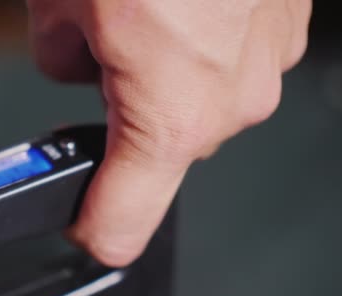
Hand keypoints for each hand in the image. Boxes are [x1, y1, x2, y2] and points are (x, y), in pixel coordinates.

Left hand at [27, 0, 311, 265]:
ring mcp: (267, 64)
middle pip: (159, 150)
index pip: (123, 222)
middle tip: (103, 52)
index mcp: (171, 115)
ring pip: (193, 101)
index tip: (82, 226)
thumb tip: (76, 62)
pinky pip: (225, 62)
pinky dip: (196, 43)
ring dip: (161, 73)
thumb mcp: (58, 3)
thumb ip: (60, 56)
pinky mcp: (282, 30)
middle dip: (122, 112)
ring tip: (145, 10)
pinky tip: (180, 0)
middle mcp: (232, 102)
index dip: (95, 227)